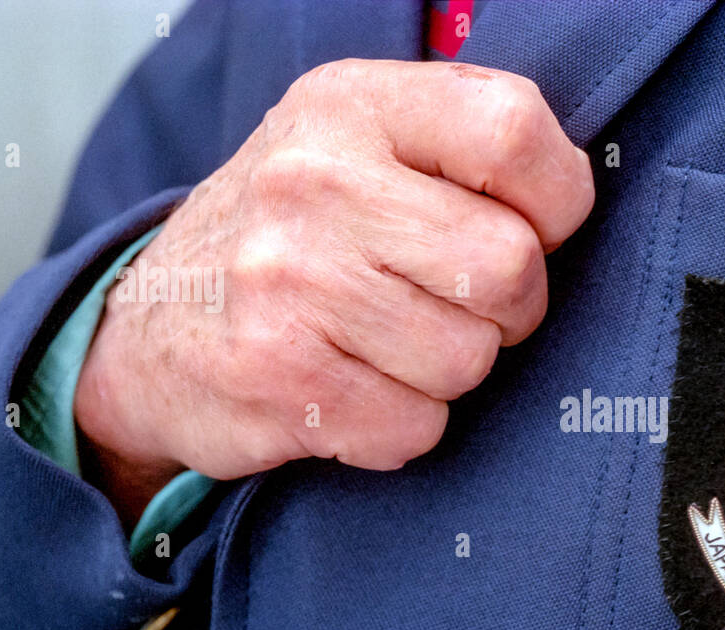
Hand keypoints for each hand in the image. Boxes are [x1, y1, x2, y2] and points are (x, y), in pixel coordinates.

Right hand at [74, 59, 593, 522]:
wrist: (151, 330)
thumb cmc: (295, 238)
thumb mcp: (360, 146)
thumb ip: (462, 148)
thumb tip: (574, 202)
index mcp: (354, 105)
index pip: (514, 132)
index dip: (554, 203)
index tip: (529, 230)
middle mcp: (314, 182)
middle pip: (508, 268)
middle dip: (507, 309)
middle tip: (454, 306)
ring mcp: (287, 282)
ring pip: (469, 361)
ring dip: (448, 372)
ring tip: (385, 346)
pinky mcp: (276, 377)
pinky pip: (415, 429)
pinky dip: (400, 426)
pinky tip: (352, 393)